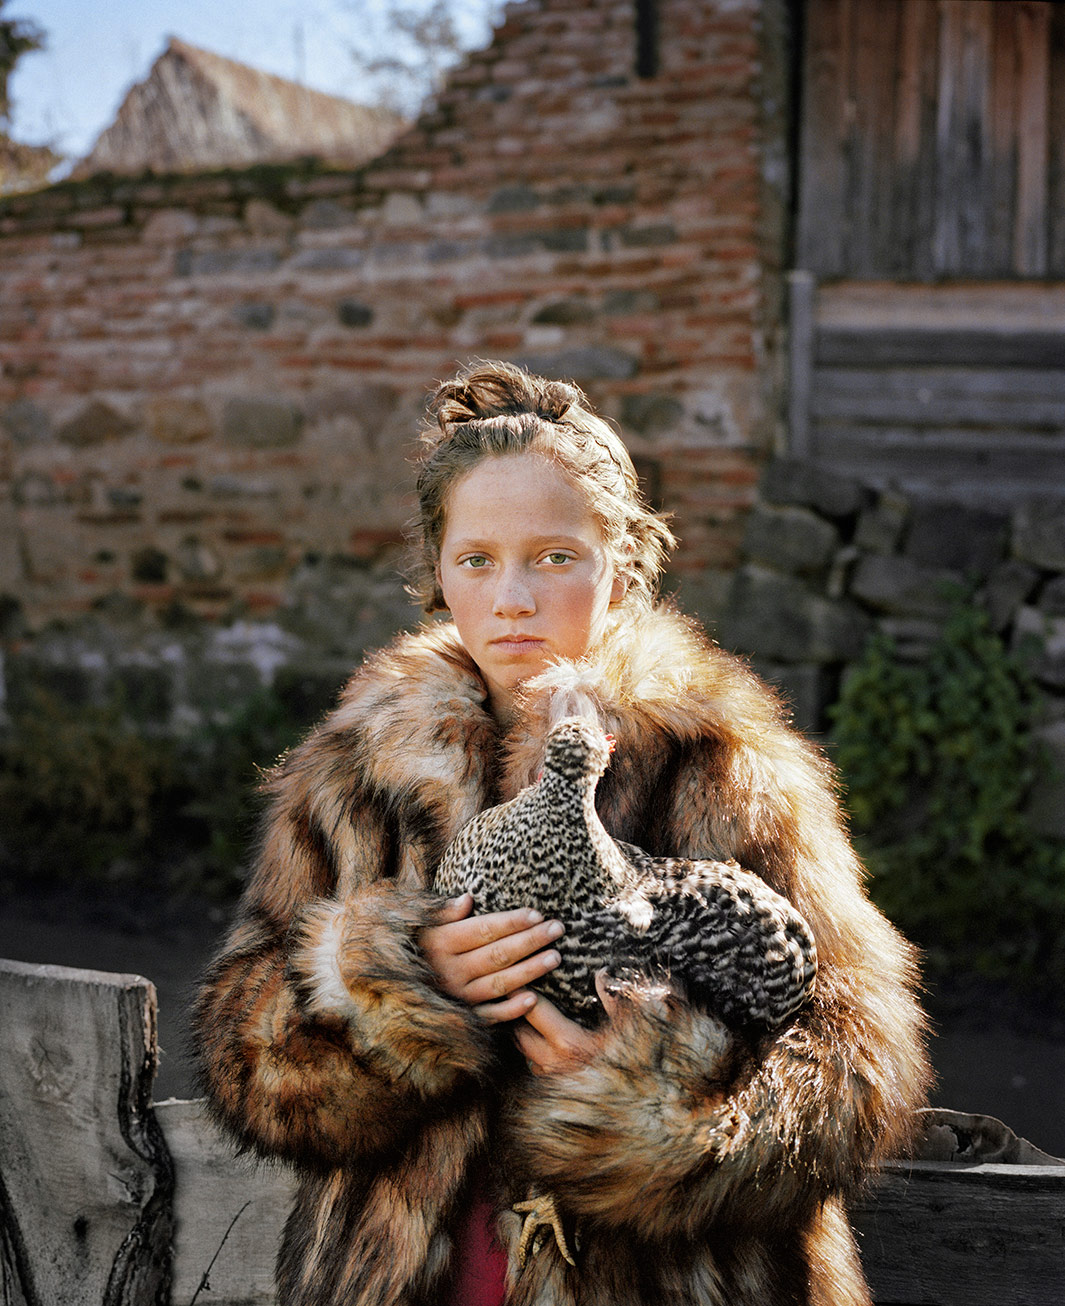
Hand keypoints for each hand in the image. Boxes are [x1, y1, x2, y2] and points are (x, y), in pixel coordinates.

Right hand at [419, 893, 564, 1023]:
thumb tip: (467, 899)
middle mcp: (449, 971)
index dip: (512, 922)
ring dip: (530, 971)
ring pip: (499, 983)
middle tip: (558, 929)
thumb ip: (443, 912)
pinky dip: (511, 1009)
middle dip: (531, 941)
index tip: (537, 914)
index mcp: (441, 943)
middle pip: (498, 954)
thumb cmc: (415, 946)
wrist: (390, 987)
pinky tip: (534, 998)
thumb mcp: (422, 924)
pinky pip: (489, 1015)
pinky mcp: (461, 1016)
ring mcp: (456, 996)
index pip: (484, 930)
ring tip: (555, 957)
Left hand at [515, 972, 671, 1075]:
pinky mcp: (554, 1090)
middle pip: (519, 1031)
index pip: (532, 1010)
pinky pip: (534, 1067)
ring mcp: (552, 1079)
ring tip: (525, 1013)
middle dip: (516, 1011)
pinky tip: (540, 1038)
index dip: (522, 990)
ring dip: (522, 1033)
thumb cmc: (636, 1062)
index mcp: (568, 1043)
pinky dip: (532, 1051)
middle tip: (517, 990)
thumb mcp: (628, 1026)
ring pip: (524, 1051)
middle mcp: (553, 1063)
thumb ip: (614, 998)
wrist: (641, 1105)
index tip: (516, 976)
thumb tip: (601, 972)